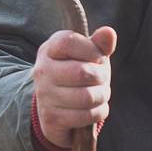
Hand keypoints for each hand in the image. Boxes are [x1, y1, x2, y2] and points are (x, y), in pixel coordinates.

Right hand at [32, 26, 116, 148]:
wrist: (56, 106)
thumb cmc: (78, 74)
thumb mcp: (89, 56)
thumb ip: (99, 44)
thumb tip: (109, 32)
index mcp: (50, 49)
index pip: (69, 43)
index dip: (91, 49)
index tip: (99, 56)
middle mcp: (42, 71)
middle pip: (83, 72)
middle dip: (103, 76)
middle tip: (102, 78)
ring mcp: (44, 95)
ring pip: (87, 97)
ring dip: (102, 96)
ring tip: (99, 93)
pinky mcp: (51, 118)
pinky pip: (86, 116)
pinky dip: (98, 112)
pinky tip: (94, 108)